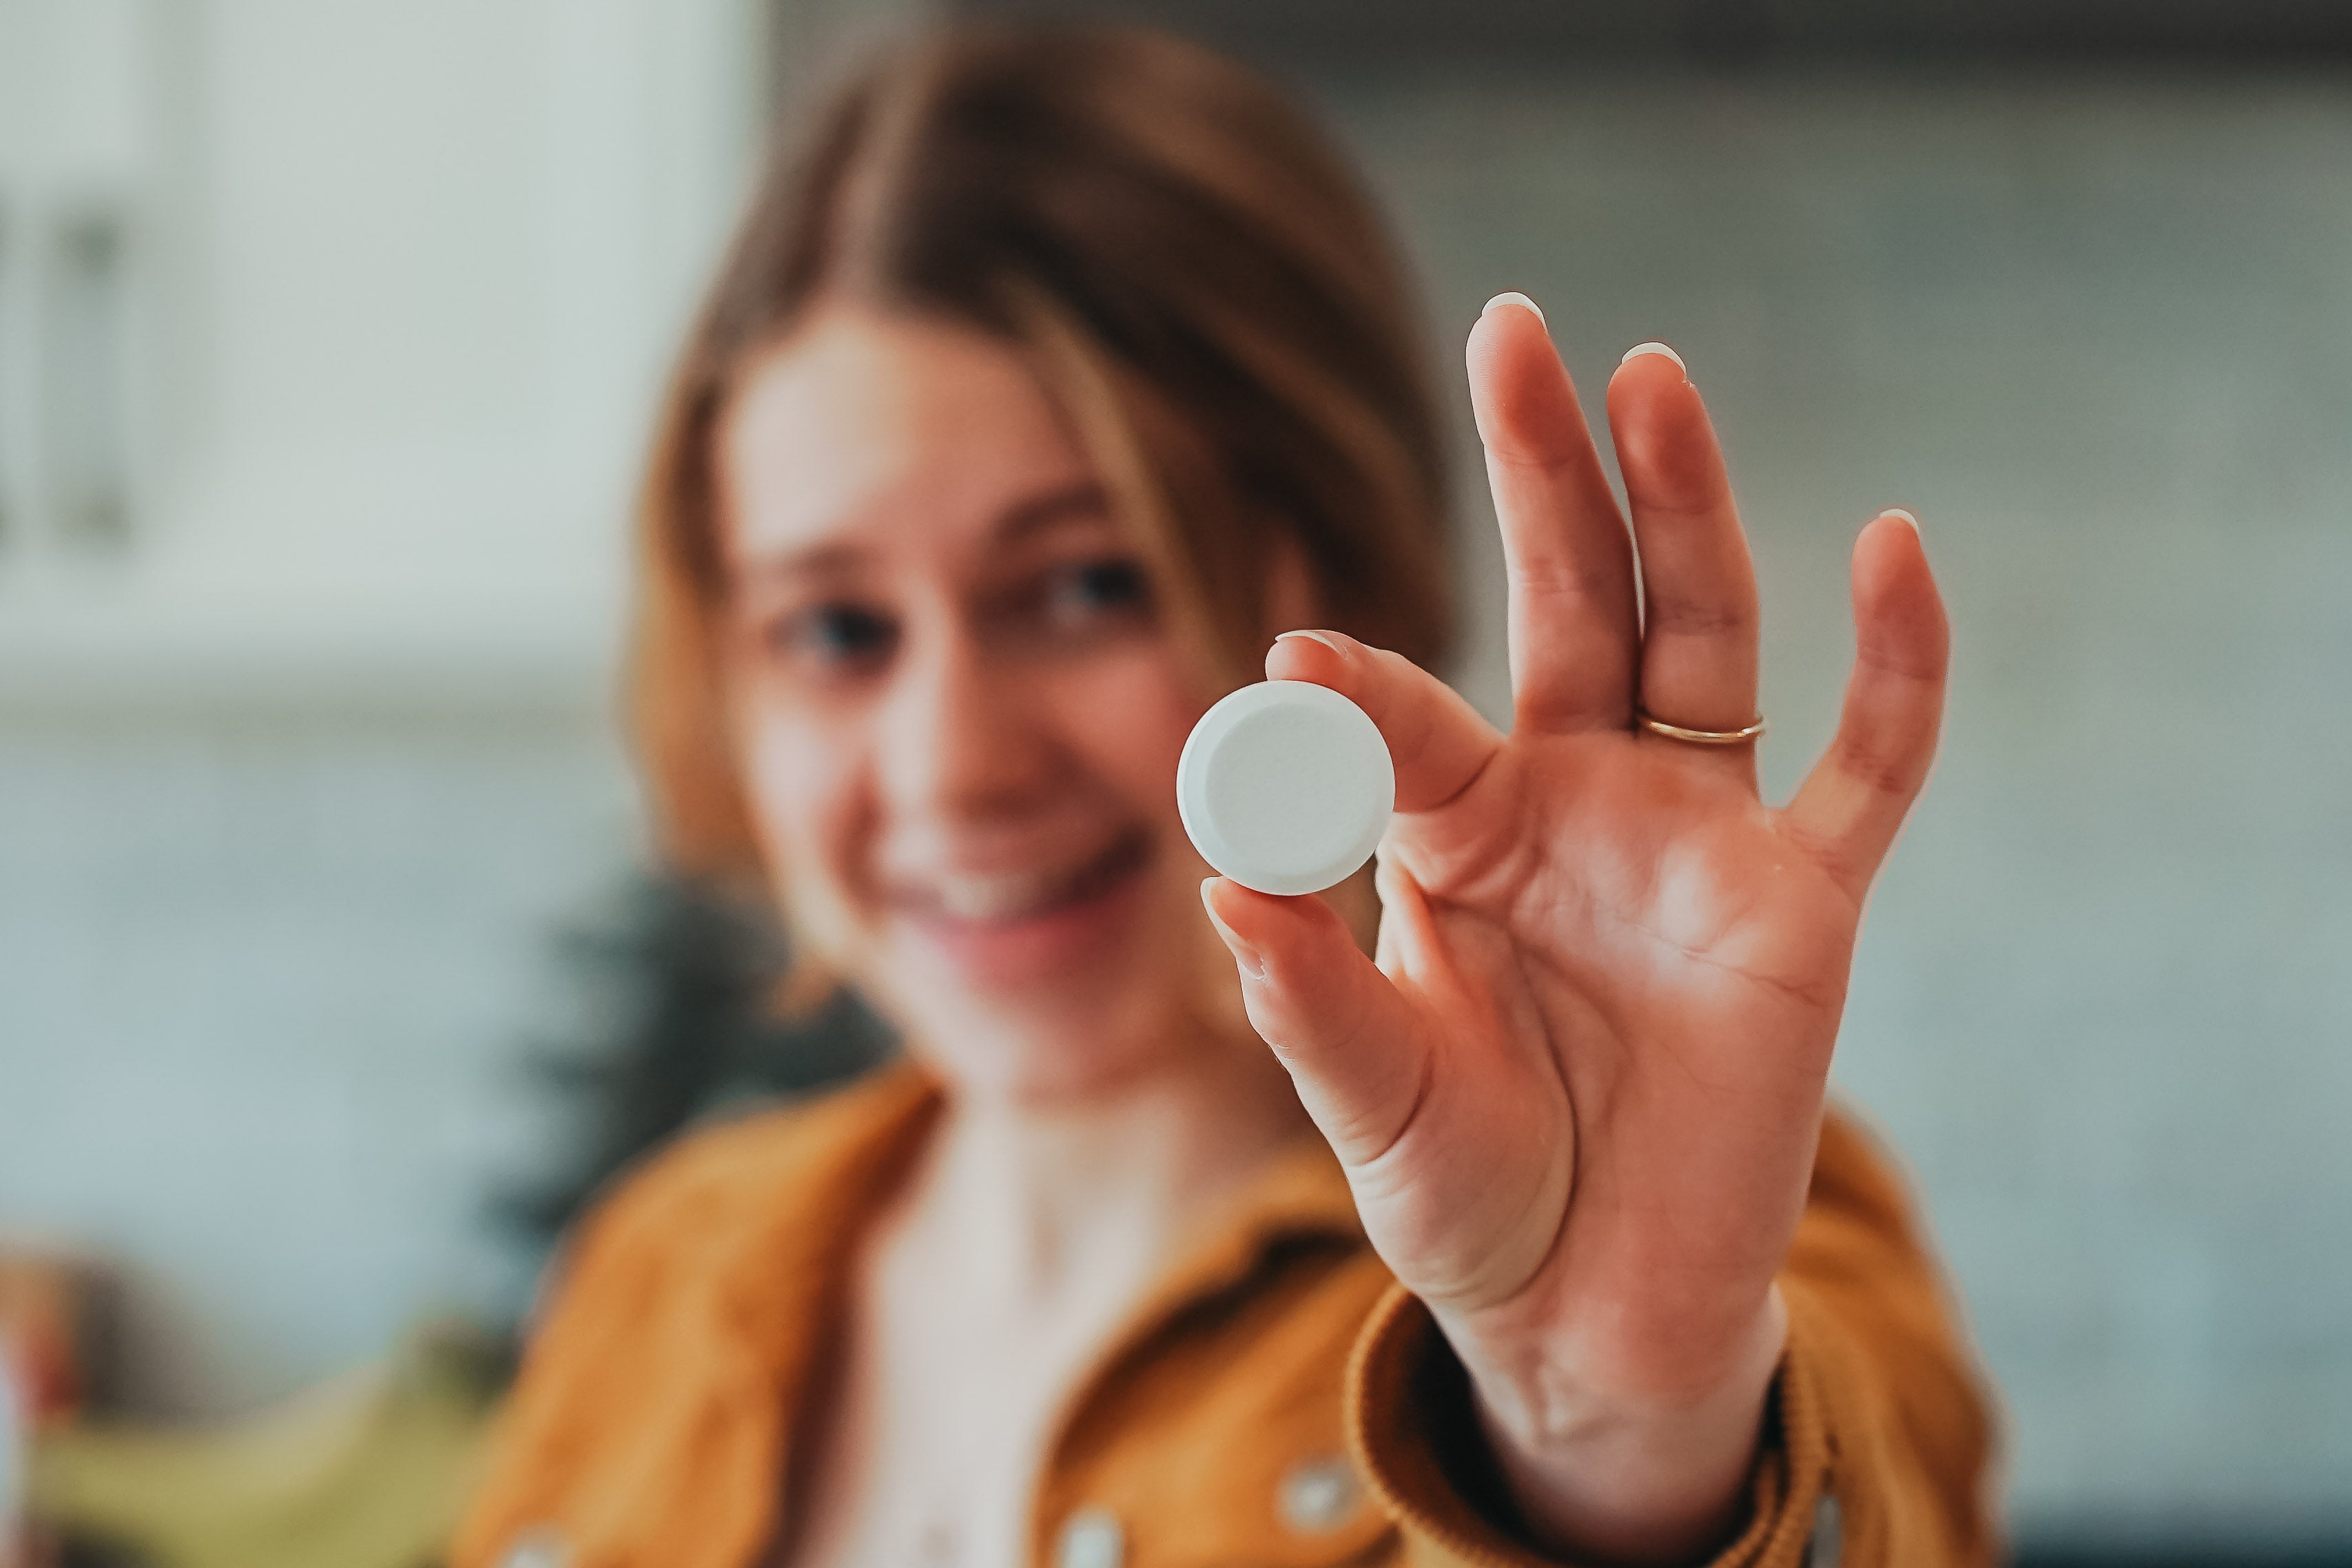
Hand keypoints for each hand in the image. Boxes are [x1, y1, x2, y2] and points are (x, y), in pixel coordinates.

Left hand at [1201, 300, 1949, 1562]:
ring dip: (1683, 506)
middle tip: (1512, 330)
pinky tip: (1890, 545)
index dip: (1361, 687)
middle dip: (1542, 472)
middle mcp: (1575, 803)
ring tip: (1646, 376)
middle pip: (1568, 601)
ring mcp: (1695, 839)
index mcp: (1458, 835)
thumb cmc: (1470, 1193)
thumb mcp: (1374, 1105)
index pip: (1411, 721)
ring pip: (1700, 637)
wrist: (1594, 1304)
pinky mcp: (1802, 901)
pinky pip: (1871, 765)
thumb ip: (1313, 1003)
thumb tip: (1221, 894)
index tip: (1295, 655)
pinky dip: (1896, 664)